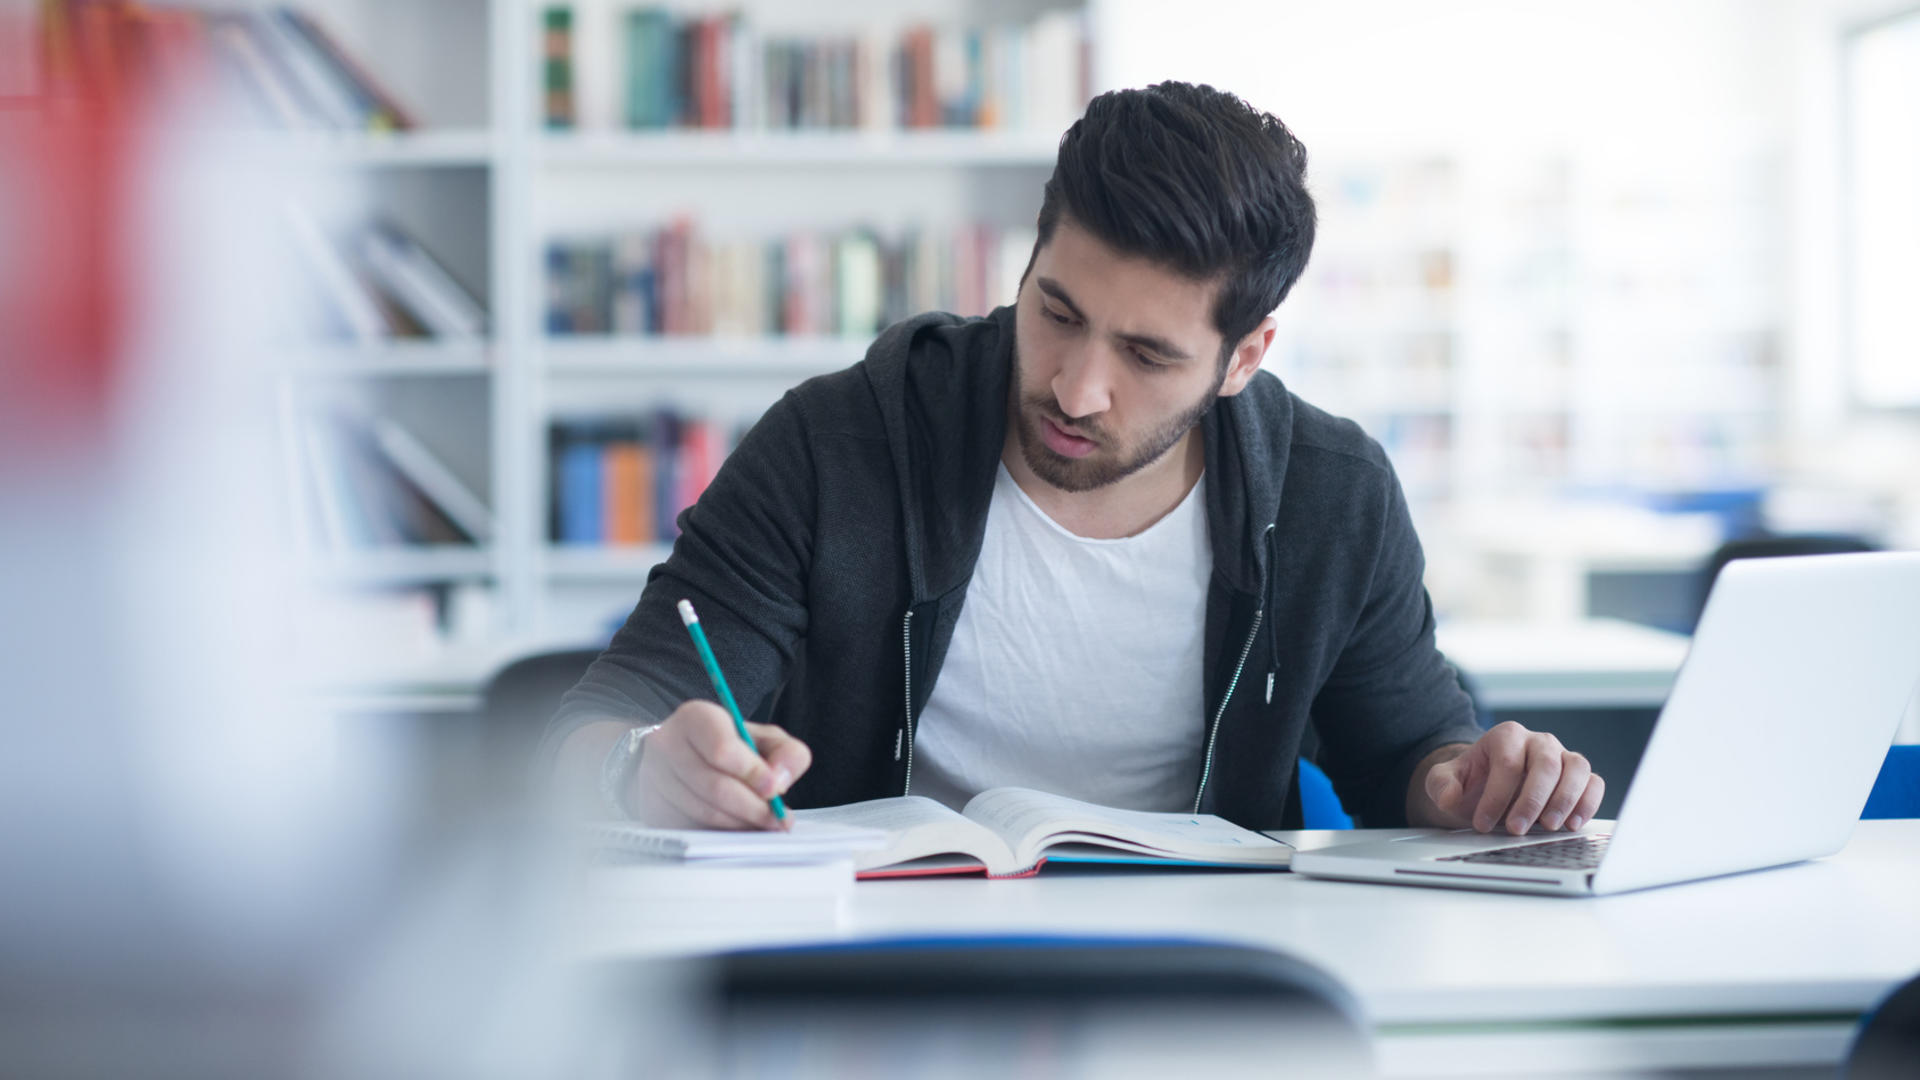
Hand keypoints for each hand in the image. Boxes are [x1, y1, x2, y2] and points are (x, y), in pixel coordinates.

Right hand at [631, 700, 811, 830]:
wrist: (682, 755)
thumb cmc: (730, 747)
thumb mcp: (764, 739)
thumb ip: (786, 752)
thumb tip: (779, 781)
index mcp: (695, 718)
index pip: (722, 749)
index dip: (753, 773)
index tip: (776, 791)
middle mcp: (666, 745)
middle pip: (715, 787)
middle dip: (753, 808)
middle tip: (777, 819)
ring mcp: (652, 778)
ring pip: (703, 812)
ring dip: (739, 824)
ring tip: (762, 824)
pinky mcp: (651, 807)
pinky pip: (691, 829)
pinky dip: (720, 833)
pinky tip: (737, 828)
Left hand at [1422, 721, 1603, 834]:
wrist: (1486, 789)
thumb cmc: (1470, 784)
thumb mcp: (1444, 781)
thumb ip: (1441, 784)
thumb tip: (1450, 797)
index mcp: (1506, 736)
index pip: (1508, 763)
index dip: (1496, 795)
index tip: (1482, 823)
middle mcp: (1538, 742)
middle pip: (1546, 763)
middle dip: (1532, 800)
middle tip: (1516, 829)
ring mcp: (1562, 757)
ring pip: (1577, 768)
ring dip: (1566, 799)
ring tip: (1550, 827)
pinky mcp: (1579, 777)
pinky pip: (1594, 783)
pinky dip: (1589, 802)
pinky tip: (1573, 824)